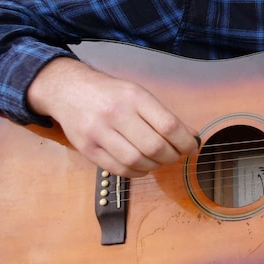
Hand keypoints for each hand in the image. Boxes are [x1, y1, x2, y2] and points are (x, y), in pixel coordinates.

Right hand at [26, 57, 198, 177]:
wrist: (70, 91)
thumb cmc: (111, 94)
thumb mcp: (139, 94)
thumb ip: (164, 115)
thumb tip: (191, 136)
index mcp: (134, 97)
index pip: (168, 125)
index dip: (185, 141)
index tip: (193, 147)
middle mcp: (116, 114)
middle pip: (154, 146)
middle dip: (172, 156)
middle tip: (176, 155)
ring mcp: (99, 133)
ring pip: (136, 161)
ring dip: (155, 166)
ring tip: (160, 160)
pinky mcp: (87, 149)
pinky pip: (119, 169)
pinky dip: (137, 172)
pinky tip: (143, 166)